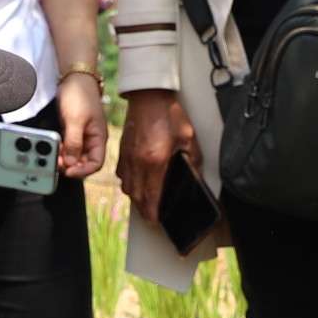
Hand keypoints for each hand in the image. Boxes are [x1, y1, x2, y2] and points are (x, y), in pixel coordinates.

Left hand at [56, 72, 108, 176]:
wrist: (74, 77)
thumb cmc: (80, 95)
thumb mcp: (75, 120)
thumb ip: (74, 143)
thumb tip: (70, 163)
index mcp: (98, 138)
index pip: (95, 164)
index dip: (83, 171)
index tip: (68, 171)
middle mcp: (91, 139)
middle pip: (84, 162)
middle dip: (71, 166)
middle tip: (56, 163)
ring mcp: (82, 135)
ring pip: (74, 155)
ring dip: (64, 158)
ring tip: (54, 155)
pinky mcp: (72, 130)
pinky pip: (67, 146)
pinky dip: (60, 149)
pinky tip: (53, 147)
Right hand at [116, 90, 198, 224]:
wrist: (148, 95)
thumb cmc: (169, 114)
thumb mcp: (188, 138)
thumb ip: (192, 161)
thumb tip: (195, 178)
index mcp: (155, 161)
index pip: (151, 196)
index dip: (153, 212)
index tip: (156, 221)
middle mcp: (138, 163)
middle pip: (137, 196)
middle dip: (144, 210)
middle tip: (152, 217)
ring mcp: (127, 157)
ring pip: (127, 187)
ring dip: (136, 198)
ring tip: (145, 203)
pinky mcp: (122, 150)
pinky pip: (122, 175)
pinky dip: (129, 183)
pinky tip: (137, 182)